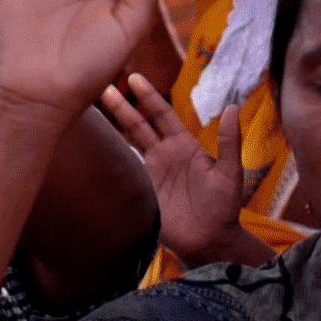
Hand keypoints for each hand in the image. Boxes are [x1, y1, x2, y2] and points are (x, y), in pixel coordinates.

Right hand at [102, 75, 256, 266]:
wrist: (211, 241)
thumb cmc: (225, 206)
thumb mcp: (231, 172)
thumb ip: (230, 141)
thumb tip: (232, 106)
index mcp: (184, 145)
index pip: (162, 115)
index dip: (148, 96)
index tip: (134, 78)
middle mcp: (164, 156)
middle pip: (137, 125)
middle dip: (121, 106)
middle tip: (102, 85)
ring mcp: (150, 174)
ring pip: (126, 146)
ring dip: (109, 130)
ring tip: (88, 113)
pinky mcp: (141, 194)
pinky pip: (121, 174)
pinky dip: (107, 162)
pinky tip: (91, 151)